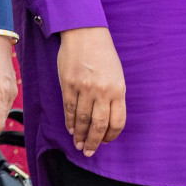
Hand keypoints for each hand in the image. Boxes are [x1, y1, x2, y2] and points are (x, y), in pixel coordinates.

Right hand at [57, 27, 125, 156]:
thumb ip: (113, 95)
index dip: (111, 136)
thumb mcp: (116, 74)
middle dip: (94, 142)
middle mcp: (102, 91)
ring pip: (82, 119)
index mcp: (117, 90)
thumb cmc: (103, 53)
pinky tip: (70, 128)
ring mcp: (84, 88)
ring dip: (80, 135)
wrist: (84, 33)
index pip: (117, 122)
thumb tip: (106, 118)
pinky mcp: (68, 84)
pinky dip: (69, 121)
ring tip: (78, 144)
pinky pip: (69, 108)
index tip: (106, 142)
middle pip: (99, 125)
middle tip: (89, 152)